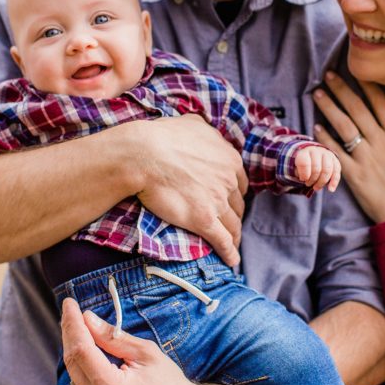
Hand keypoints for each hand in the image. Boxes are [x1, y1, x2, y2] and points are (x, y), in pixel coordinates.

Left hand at [60, 298, 221, 384]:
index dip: (73, 324)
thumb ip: (114, 336)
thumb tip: (88, 319)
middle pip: (71, 361)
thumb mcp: (146, 352)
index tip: (70, 304)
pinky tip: (85, 350)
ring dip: (73, 348)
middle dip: (70, 332)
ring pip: (72, 373)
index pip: (81, 349)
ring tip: (78, 327)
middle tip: (71, 310)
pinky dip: (80, 365)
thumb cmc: (169, 384)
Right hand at [131, 114, 247, 265]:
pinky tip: (231, 261)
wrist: (144, 154)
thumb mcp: (190, 123)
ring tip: (232, 244)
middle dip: (235, 213)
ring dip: (234, 235)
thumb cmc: (162, 137)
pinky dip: (229, 252)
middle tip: (230, 221)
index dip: (234, 192)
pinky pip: (223, 240)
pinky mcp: (204, 219)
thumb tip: (202, 128)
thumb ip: (203, 128)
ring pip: (233, 224)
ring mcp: (218, 200)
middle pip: (238, 203)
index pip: (239, 181)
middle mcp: (228, 180)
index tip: (230, 199)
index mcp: (228, 158)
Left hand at [294, 145, 341, 191]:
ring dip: (322, 182)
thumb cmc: (304, 165)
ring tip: (316, 187)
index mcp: (305, 152)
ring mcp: (327, 155)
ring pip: (327, 170)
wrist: (313, 156)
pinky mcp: (335, 160)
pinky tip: (331, 189)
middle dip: (312, 179)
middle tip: (308, 184)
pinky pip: (336, 171)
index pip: (304, 163)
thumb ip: (299, 172)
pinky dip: (334, 182)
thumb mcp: (297, 167)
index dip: (304, 174)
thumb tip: (305, 178)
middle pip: (316, 168)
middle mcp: (317, 151)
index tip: (303, 179)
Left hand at [312, 72, 384, 222]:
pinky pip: (335, 152)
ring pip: (344, 126)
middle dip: (342, 90)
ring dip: (329, 108)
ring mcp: (366, 157)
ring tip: (317, 94)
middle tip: (328, 75)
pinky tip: (315, 127)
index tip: (356, 70)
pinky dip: (325, 139)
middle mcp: (381, 142)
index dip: (368, 85)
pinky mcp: (353, 174)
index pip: (381, 104)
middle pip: (358, 109)